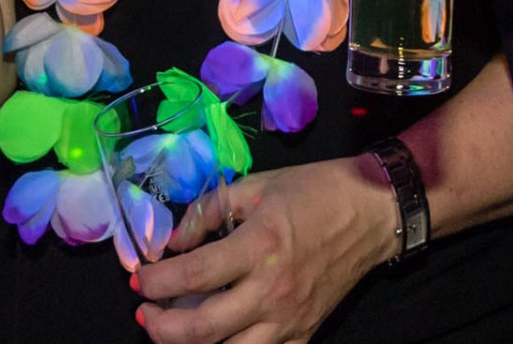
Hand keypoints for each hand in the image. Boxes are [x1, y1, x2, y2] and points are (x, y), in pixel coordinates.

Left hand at [133, 156, 398, 343]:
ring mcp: (290, 319)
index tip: (139, 278)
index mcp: (259, 246)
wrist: (373, 213)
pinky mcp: (305, 333)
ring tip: (172, 331)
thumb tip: (173, 242)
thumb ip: (209, 211)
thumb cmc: (315, 191)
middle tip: (145, 313)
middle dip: (161, 327)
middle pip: (203, 330)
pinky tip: (216, 339)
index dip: (156, 281)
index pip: (193, 275)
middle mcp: (272, 290)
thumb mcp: (258, 184)